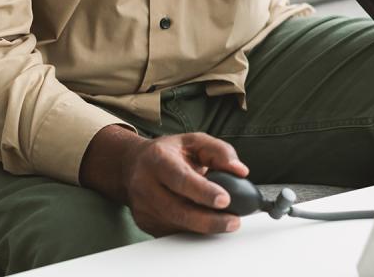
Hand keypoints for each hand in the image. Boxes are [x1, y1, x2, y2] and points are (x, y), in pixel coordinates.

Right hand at [120, 131, 247, 235]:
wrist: (134, 164)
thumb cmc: (169, 152)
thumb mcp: (194, 141)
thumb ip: (220, 151)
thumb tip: (240, 171)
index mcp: (159, 159)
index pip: (181, 179)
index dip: (203, 192)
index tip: (225, 200)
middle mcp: (146, 184)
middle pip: (178, 210)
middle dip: (208, 220)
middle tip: (233, 221)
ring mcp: (144, 207)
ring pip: (176, 225)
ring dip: (203, 228)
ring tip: (226, 223)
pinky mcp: (145, 223)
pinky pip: (172, 232)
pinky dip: (192, 231)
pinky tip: (206, 224)